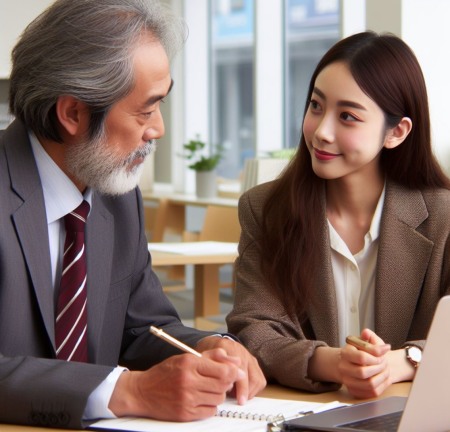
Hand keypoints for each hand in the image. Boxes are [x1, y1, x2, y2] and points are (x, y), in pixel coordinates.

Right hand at [109, 348, 244, 421]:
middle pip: (223, 385)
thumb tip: (236, 361)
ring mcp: (187, 399)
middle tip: (220, 379)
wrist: (142, 392)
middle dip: (226, 382)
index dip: (233, 371)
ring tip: (207, 388)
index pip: (223, 370)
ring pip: (218, 398)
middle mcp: (189, 381)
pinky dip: (210, 405)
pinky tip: (201, 398)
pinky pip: (210, 411)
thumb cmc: (165, 372)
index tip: (235, 371)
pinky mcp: (185, 414)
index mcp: (189, 363)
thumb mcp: (187, 357)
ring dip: (218, 393)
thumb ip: (212, 356)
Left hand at [196, 336, 265, 404]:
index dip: (242, 388)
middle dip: (247, 392)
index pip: (242, 371)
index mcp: (232, 349)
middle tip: (237, 401)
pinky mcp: (254, 364)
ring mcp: (251, 358)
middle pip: (253, 378)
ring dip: (251, 392)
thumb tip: (228, 383)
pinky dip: (254, 389)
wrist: (215, 345)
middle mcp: (244, 353)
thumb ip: (214, 367)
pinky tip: (242, 391)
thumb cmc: (210, 354)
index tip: (240, 400)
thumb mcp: (206, 358)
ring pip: (258, 380)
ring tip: (238, 396)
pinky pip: (260, 380)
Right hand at [339, 329, 390, 397]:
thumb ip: (368, 336)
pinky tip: (384, 377)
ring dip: (383, 377)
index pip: (361, 357)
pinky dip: (382, 385)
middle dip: (379, 367)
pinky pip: (372, 393)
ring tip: (386, 369)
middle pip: (363, 372)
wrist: (350, 363)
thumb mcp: (364, 341)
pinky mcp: (354, 391)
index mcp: (345, 353)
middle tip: (385, 362)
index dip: (376, 355)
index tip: (384, 352)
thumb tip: (367, 333)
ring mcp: (348, 381)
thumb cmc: (359, 351)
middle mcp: (343, 368)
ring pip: (370, 384)